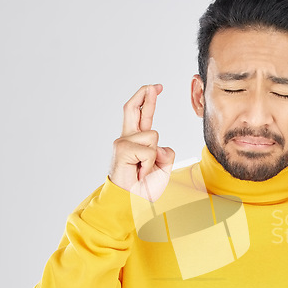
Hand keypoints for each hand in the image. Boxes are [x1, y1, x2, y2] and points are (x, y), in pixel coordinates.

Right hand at [109, 84, 174, 200]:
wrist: (131, 202)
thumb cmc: (144, 187)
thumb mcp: (162, 168)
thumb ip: (165, 154)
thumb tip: (160, 146)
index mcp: (136, 141)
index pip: (141, 115)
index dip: (148, 100)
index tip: (156, 87)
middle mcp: (126, 138)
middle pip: (133, 109)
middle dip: (144, 95)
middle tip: (155, 85)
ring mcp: (123, 142)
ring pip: (153, 135)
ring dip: (155, 156)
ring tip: (144, 169)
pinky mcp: (123, 149)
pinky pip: (149, 150)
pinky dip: (150, 163)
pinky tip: (140, 171)